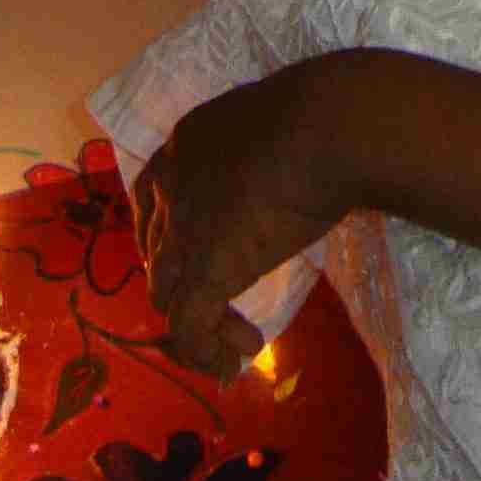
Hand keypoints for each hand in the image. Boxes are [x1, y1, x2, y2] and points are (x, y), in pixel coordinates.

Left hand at [132, 62, 348, 375]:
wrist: (329, 127)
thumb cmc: (323, 117)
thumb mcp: (278, 129)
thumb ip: (269, 154)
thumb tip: (297, 168)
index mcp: (184, 146)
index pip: (152, 201)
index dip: (171, 237)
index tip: (201, 259)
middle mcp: (170, 184)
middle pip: (156, 250)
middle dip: (187, 286)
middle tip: (225, 310)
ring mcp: (183, 228)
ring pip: (167, 293)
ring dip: (199, 325)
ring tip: (243, 341)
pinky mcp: (205, 267)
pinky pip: (189, 324)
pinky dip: (204, 352)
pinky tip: (234, 363)